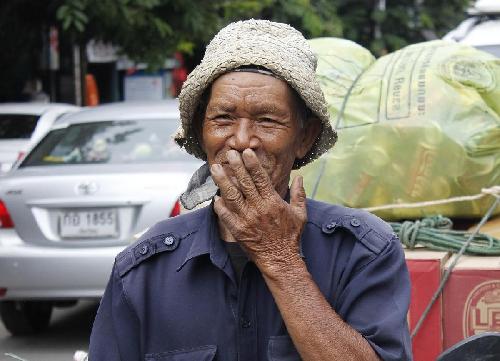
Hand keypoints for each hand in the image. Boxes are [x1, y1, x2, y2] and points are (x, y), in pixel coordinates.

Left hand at [210, 149, 307, 271]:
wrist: (281, 259)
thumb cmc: (291, 236)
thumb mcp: (300, 214)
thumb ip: (299, 194)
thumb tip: (299, 176)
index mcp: (273, 202)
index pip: (261, 178)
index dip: (252, 164)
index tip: (246, 152)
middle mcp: (259, 209)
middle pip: (245, 183)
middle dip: (236, 167)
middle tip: (229, 154)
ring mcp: (247, 220)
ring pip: (232, 196)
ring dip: (223, 181)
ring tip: (216, 169)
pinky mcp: (238, 231)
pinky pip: (226, 216)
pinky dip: (220, 206)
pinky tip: (215, 196)